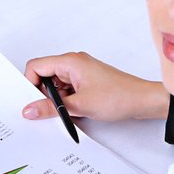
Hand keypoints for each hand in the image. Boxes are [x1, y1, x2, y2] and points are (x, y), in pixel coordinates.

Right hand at [22, 53, 168, 121]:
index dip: (30, 84)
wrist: (143, 101)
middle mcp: (73, 63)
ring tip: (67, 111)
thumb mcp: (79, 105)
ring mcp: (80, 72)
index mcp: (69, 61)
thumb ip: (51, 108)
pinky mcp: (86, 81)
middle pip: (44, 74)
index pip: (36, 66)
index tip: (31, 100)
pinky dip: (66, 100)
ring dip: (56, 99)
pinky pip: (67, 88)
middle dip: (43, 93)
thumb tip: (30, 109)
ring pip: (56, 84)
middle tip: (47, 109)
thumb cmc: (118, 97)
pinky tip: (74, 111)